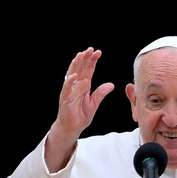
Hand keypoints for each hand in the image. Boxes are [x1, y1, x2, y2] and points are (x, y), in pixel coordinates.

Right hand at [45, 48, 114, 170]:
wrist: (72, 127)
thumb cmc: (80, 115)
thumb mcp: (94, 103)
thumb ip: (101, 93)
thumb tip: (111, 84)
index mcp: (83, 85)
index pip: (88, 70)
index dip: (92, 61)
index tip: (98, 52)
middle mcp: (75, 86)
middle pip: (80, 69)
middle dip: (85, 59)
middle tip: (90, 49)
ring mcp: (69, 91)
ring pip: (72, 75)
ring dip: (76, 65)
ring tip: (81, 56)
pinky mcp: (65, 99)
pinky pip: (67, 89)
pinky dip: (70, 82)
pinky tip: (74, 75)